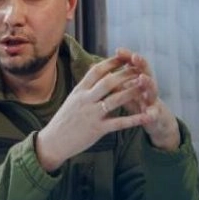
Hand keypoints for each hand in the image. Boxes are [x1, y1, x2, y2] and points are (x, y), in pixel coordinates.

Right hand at [36, 50, 178, 171]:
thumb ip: (85, 88)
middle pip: (108, 82)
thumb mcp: (72, 99)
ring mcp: (91, 114)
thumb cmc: (64, 120)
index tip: (125, 57)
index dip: (112, 62)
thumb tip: (96, 72)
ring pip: (115, 100)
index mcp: (78, 91)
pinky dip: (134, 119)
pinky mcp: (97, 129)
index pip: (97, 71)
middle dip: (126, 74)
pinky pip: (119, 123)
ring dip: (132, 92)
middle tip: (140, 69)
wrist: (52, 142)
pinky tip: (146, 116)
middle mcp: (85, 100)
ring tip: (145, 86)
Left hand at [112, 48, 179, 150]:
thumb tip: (93, 66)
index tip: (118, 50)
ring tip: (142, 78)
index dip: (127, 57)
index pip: (133, 64)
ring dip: (148, 83)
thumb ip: (111, 79)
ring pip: (152, 90)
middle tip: (135, 56)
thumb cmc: (133, 101)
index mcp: (137, 79)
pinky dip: (152, 114)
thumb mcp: (122, 89)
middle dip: (140, 64)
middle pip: (145, 72)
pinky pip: (154, 114)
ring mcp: (153, 100)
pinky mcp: (156, 115)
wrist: (153, 120)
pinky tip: (150, 114)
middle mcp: (147, 86)